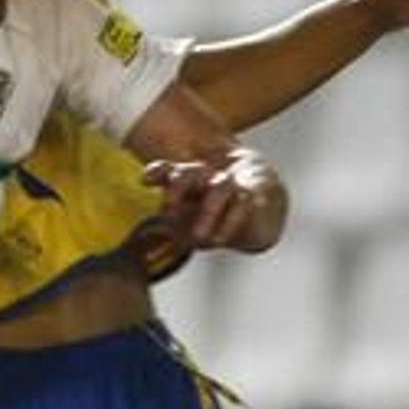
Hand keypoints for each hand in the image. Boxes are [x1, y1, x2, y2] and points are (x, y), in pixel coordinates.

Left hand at [143, 155, 283, 251]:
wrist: (264, 201)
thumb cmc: (219, 208)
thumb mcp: (192, 216)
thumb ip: (176, 221)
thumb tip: (164, 234)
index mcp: (188, 178)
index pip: (169, 170)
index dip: (158, 172)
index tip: (144, 180)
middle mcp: (208, 176)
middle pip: (190, 173)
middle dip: (178, 187)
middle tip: (169, 210)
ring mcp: (233, 182)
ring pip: (219, 188)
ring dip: (208, 213)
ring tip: (199, 238)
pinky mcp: (256, 191)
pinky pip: (245, 202)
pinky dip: (232, 219)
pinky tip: (221, 237)